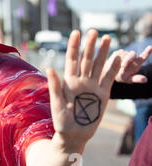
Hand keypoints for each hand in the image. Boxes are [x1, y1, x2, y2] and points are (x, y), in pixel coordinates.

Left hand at [46, 29, 120, 148]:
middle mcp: (81, 81)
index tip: (75, 32)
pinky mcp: (103, 94)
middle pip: (86, 59)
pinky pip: (109, 79)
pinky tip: (117, 57)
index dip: (73, 46)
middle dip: (90, 45)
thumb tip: (49, 68)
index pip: (72, 59)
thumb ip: (55, 86)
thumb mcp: (56, 103)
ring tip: (107, 38)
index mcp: (68, 81)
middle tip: (94, 31)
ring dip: (103, 52)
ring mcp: (92, 86)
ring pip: (99, 66)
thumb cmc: (61, 120)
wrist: (74, 135)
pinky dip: (113, 68)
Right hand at [112, 46, 151, 83]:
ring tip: (117, 68)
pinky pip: (116, 55)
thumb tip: (146, 80)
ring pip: (123, 55)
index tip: (150, 47)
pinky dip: (114, 60)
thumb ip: (137, 79)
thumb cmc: (122, 77)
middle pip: (132, 55)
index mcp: (137, 63)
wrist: (111, 73)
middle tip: (123, 66)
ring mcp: (124, 54)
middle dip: (127, 60)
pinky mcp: (117, 52)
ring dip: (120, 61)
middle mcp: (132, 57)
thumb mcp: (129, 79)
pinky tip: (113, 64)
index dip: (147, 52)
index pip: (143, 58)